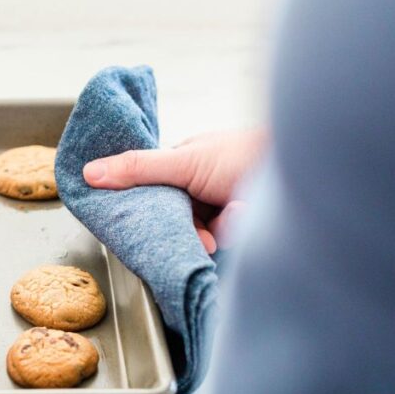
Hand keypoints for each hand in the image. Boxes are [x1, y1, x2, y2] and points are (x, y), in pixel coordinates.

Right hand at [82, 128, 267, 253]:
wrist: (305, 175)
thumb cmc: (248, 154)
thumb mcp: (185, 161)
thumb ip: (139, 169)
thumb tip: (89, 172)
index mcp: (189, 162)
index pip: (154, 187)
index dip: (145, 205)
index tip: (135, 222)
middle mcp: (207, 184)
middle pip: (177, 216)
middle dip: (187, 228)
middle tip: (198, 232)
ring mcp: (227, 205)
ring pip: (202, 232)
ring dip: (215, 231)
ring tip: (228, 222)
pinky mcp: (246, 227)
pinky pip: (229, 239)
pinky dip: (236, 232)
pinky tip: (247, 219)